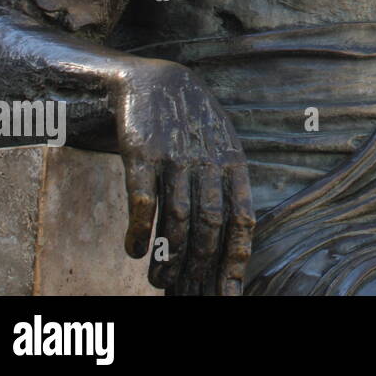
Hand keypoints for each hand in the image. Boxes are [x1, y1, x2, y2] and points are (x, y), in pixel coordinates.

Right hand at [112, 60, 254, 294]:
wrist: (156, 80)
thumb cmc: (191, 127)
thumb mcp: (220, 151)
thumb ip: (225, 192)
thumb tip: (229, 245)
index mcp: (233, 165)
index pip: (242, 220)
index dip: (235, 260)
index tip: (228, 293)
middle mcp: (208, 162)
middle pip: (209, 227)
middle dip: (199, 268)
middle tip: (184, 294)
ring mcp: (176, 157)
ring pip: (177, 219)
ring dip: (169, 257)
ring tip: (159, 282)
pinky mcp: (143, 153)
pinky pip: (143, 200)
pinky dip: (139, 231)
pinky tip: (134, 251)